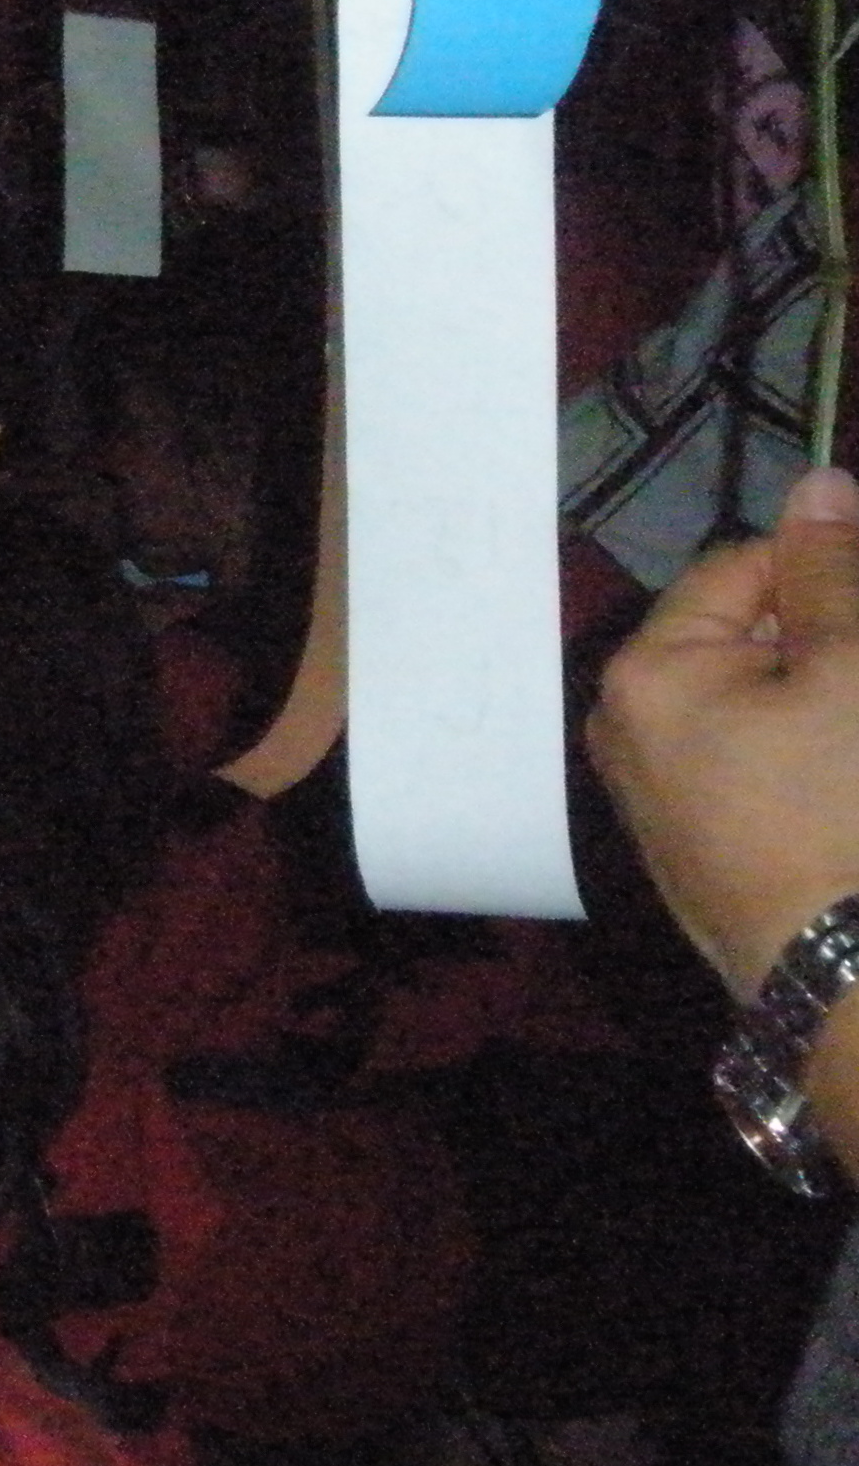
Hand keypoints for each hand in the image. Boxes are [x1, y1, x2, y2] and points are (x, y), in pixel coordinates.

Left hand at [592, 467, 858, 1000]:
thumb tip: (820, 483)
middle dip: (829, 644)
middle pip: (751, 638)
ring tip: (852, 747)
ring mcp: (661, 796)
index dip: (825, 573)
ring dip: (829, 701)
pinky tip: (843, 790)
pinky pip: (760, 766)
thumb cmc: (847, 813)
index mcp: (647, 672)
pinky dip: (815, 758)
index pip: (739, 570)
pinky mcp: (702, 849)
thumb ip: (832, 575)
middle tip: (856, 706)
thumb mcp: (853, 673)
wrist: (850, 981)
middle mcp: (629, 727)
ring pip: (764, 704)